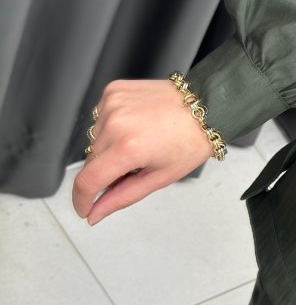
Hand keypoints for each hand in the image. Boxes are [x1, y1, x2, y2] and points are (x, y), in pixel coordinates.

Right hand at [73, 79, 219, 225]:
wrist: (205, 106)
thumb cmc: (190, 141)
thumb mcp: (159, 178)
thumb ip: (121, 197)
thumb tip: (96, 213)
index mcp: (129, 148)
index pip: (87, 181)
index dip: (81, 200)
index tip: (84, 208)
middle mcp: (116, 123)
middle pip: (91, 161)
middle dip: (106, 172)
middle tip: (134, 168)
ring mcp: (112, 104)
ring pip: (94, 140)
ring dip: (109, 148)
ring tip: (139, 142)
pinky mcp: (113, 91)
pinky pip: (100, 118)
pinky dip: (112, 127)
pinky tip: (134, 126)